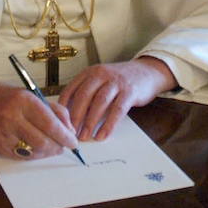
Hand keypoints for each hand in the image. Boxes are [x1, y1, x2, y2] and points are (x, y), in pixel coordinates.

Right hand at [0, 80, 77, 160]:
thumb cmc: (5, 97)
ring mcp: (3, 134)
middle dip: (58, 146)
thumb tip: (69, 130)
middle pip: (43, 142)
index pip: (49, 123)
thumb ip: (53, 110)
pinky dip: (34, 154)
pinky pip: (22, 157)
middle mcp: (11, 118)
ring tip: (52, 146)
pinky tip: (36, 147)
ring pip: (34, 152)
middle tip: (64, 145)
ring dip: (48, 152)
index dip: (65, 136)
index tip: (74, 141)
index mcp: (23, 101)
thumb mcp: (30, 94)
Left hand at [59, 57, 175, 141]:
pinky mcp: (130, 92)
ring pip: (99, 103)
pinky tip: (103, 135)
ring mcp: (116, 82)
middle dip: (75, 116)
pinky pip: (117, 110)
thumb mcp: (100, 80)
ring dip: (90, 122)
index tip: (60, 122)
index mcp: (90, 72)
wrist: (147, 72)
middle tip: (71, 133)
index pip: (71, 88)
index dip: (64, 107)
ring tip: (85, 136)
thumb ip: (86, 93)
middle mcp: (101, 74)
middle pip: (84, 96)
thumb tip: (69, 115)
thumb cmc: (120, 80)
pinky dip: (109, 125)